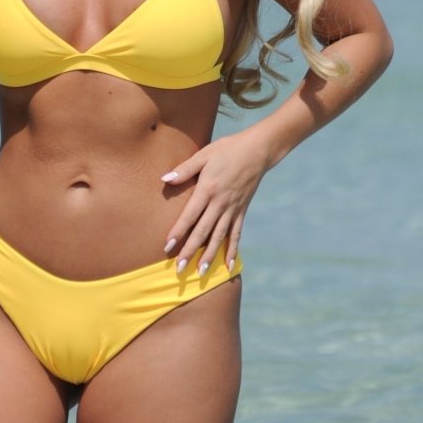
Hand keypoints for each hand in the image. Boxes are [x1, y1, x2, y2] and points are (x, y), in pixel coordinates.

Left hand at [160, 128, 272, 273]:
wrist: (258, 150)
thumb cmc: (227, 149)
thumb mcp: (204, 154)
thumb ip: (185, 169)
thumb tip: (164, 179)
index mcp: (208, 189)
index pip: (190, 215)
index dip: (178, 232)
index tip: (167, 247)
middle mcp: (220, 203)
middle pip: (203, 231)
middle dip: (190, 251)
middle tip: (180, 269)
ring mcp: (233, 208)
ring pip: (219, 237)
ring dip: (209, 256)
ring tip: (201, 273)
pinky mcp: (242, 211)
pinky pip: (236, 234)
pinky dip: (232, 250)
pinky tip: (228, 266)